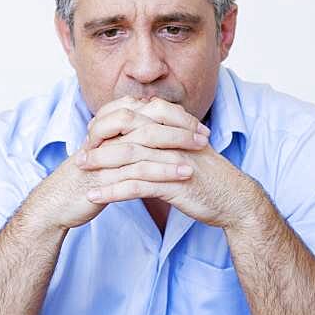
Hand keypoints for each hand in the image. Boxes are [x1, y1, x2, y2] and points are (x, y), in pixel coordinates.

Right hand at [32, 96, 208, 231]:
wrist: (58, 203)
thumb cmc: (87, 178)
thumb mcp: (108, 153)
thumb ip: (128, 139)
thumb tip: (156, 132)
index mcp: (107, 124)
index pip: (146, 109)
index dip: (174, 115)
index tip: (198, 126)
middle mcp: (104, 134)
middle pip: (147, 121)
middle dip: (179, 127)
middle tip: (204, 136)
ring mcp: (102, 154)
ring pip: (143, 143)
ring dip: (174, 148)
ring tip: (199, 154)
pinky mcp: (102, 177)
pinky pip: (136, 171)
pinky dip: (162, 172)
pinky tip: (182, 176)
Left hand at [80, 96, 262, 229]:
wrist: (235, 199)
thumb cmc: (209, 177)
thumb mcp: (186, 150)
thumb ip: (166, 138)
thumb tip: (142, 134)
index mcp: (174, 126)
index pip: (135, 116)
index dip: (110, 123)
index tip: (92, 134)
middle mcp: (172, 138)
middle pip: (126, 131)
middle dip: (100, 141)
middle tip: (80, 152)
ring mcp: (172, 160)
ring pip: (128, 157)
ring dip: (101, 165)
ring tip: (81, 173)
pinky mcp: (173, 184)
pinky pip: (135, 185)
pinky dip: (112, 191)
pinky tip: (95, 197)